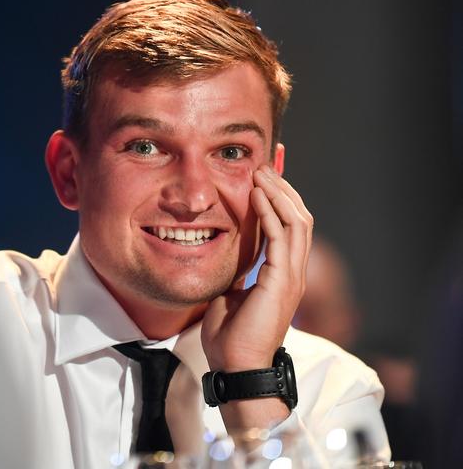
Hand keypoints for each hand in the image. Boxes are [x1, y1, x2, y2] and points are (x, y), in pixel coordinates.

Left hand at [201, 163, 312, 371]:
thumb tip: (230, 253)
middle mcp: (294, 271)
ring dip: (279, 193)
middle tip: (265, 166)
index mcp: (283, 274)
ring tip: (260, 172)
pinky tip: (256, 194)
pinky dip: (270, 211)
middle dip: (283, 188)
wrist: (235, 364)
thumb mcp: (233, 292)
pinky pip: (280, 236)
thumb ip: (239, 270)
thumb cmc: (231, 335)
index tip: (265, 176)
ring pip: (297, 221)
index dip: (281, 200)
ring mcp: (292, 275)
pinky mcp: (282, 280)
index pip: (290, 227)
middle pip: (300, 217)